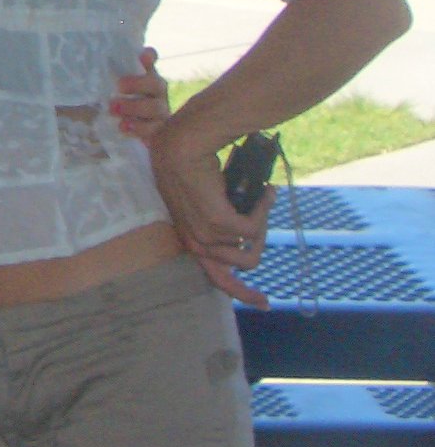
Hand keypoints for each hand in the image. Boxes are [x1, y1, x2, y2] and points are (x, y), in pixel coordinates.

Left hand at [112, 47, 169, 140]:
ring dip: (134, 108)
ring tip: (113, 110)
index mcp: (146, 76)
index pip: (151, 60)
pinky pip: (154, 130)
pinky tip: (123, 127)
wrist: (128, 133)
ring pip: (156, 108)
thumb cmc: (120, 106)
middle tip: (118, 87)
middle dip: (137, 84)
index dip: (149, 56)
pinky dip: (138, 129)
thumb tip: (99, 63)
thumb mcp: (113, 91)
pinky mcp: (159, 132)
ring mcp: (161, 113)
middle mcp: (157, 92)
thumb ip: (111, 77)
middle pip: (156, 84)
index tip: (143, 55)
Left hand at [148, 122, 270, 309]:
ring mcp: (206, 235)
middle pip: (241, 268)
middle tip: (263, 211)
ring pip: (252, 245)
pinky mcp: (219, 223)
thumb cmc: (192, 165)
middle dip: (260, 243)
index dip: (241, 292)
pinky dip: (263, 210)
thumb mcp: (205, 198)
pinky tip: (263, 191)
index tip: (263, 301)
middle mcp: (196, 242)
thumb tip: (248, 231)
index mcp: (189, 238)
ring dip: (261, 219)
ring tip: (260, 194)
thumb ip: (221, 218)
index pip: (216, 278)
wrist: (182, 144)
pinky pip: (254, 229)